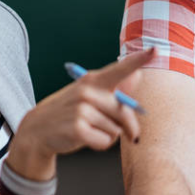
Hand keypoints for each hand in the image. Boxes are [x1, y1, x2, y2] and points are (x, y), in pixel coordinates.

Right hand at [8, 48, 155, 178]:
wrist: (39, 129)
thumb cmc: (70, 111)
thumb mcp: (89, 95)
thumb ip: (115, 88)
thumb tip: (138, 76)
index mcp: (93, 80)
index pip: (121, 68)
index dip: (139, 59)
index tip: (156, 50)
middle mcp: (88, 92)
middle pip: (125, 112)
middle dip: (129, 127)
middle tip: (128, 134)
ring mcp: (82, 110)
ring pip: (116, 130)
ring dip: (108, 135)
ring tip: (89, 129)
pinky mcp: (78, 129)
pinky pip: (105, 142)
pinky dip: (99, 144)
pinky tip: (84, 138)